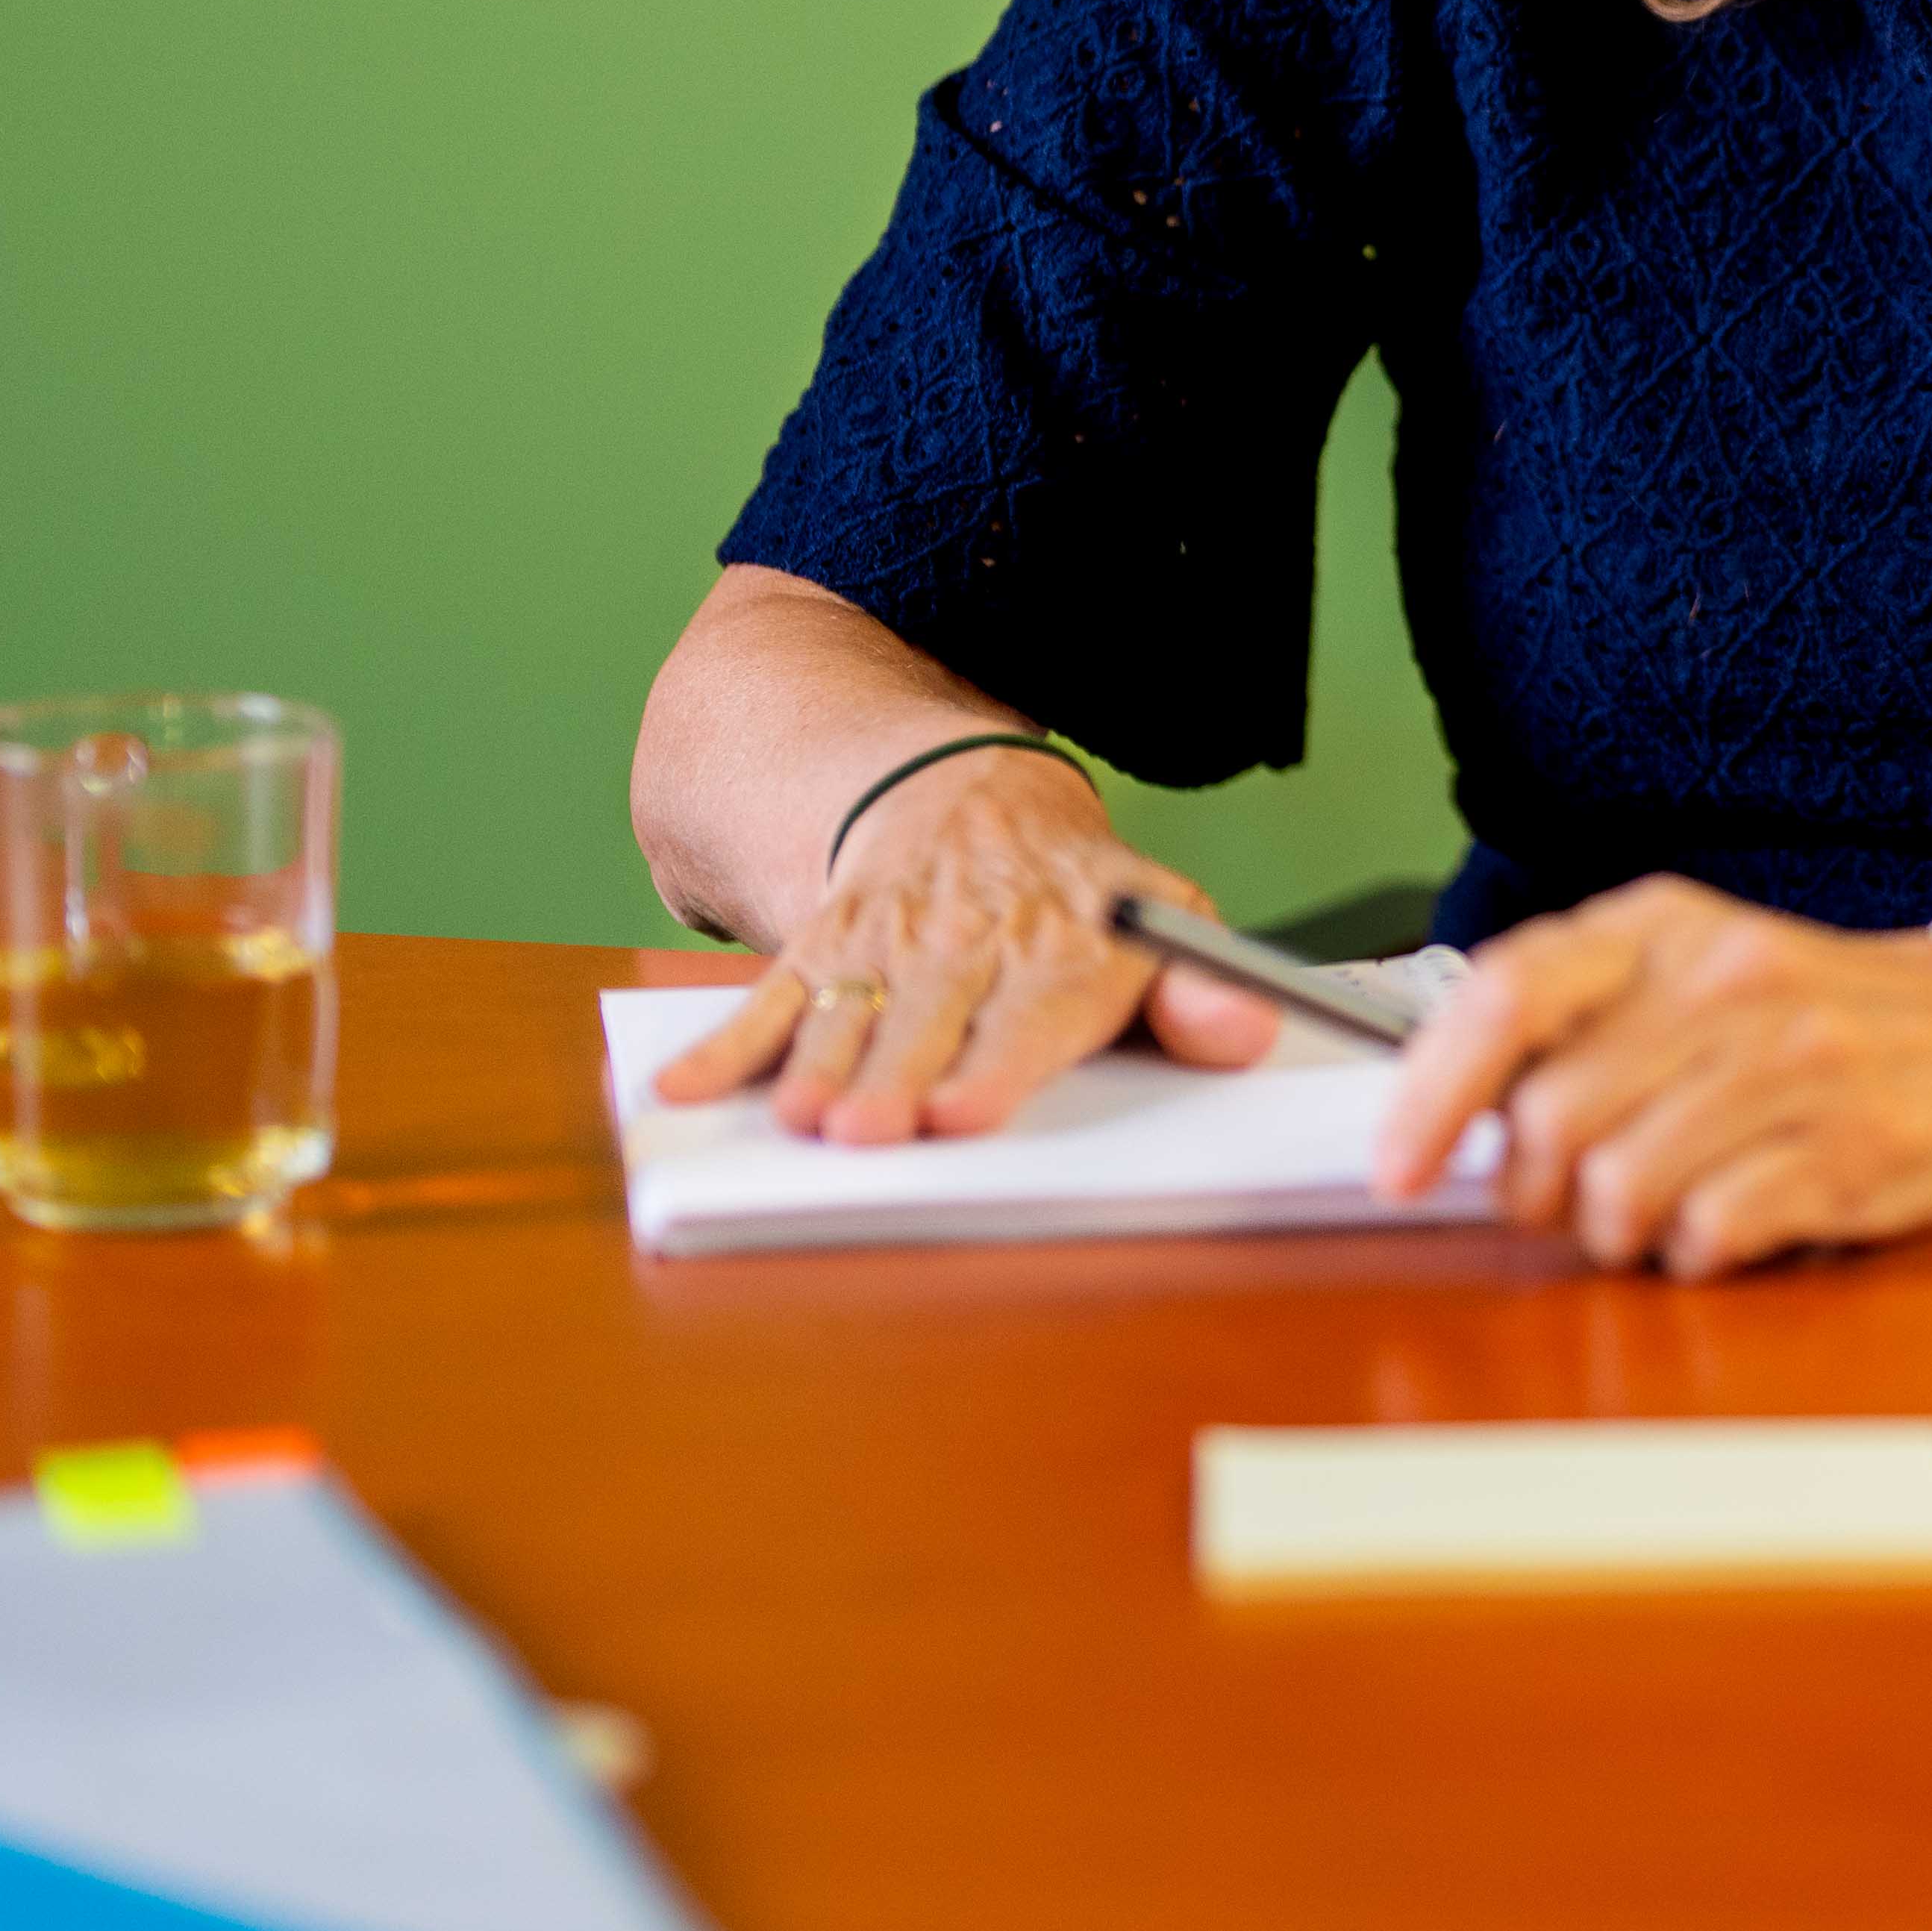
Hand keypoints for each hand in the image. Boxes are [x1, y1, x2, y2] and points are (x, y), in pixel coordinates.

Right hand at [644, 740, 1276, 1142]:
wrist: (975, 796)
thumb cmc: (1082, 898)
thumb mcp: (1162, 918)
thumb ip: (1203, 990)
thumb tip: (1245, 1035)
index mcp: (1060, 943)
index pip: (1028, 1012)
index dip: (993, 1065)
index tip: (961, 1115)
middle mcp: (966, 942)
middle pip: (929, 1019)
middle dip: (898, 1078)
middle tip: (873, 1134)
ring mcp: (885, 945)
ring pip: (847, 1011)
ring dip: (820, 1069)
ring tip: (800, 1121)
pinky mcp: (821, 948)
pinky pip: (769, 997)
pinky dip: (724, 1044)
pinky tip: (686, 1088)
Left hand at [1368, 877, 1931, 1276]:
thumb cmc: (1831, 1015)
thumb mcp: (1703, 968)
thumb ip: (1584, 1017)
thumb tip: (1457, 1111)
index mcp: (1670, 925)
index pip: (1510, 992)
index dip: (1434, 1091)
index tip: (1400, 1165)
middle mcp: (1729, 982)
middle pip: (1554, 1118)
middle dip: (1538, 1193)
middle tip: (1570, 1203)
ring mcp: (1795, 1069)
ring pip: (1623, 1190)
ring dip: (1618, 1233)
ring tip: (1659, 1215)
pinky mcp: (1849, 1153)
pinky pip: (1709, 1235)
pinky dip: (1696, 1254)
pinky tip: (1729, 1225)